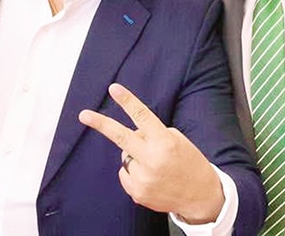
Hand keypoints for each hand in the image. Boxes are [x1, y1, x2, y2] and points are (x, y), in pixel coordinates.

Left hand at [79, 83, 223, 223]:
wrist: (200, 197)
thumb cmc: (189, 163)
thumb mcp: (177, 141)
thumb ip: (153, 135)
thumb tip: (129, 135)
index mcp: (165, 142)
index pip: (142, 117)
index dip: (127, 101)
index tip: (114, 89)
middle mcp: (152, 160)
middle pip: (120, 137)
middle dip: (101, 124)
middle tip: (84, 115)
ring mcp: (143, 178)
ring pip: (125, 157)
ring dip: (135, 156)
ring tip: (155, 165)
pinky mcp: (137, 193)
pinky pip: (125, 173)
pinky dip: (134, 172)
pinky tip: (151, 178)